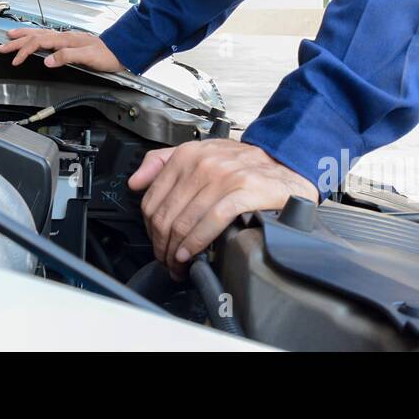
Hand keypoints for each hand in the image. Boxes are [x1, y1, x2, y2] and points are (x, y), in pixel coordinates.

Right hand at [0, 27, 126, 71]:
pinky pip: (46, 36)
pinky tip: (34, 38)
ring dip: (24, 35)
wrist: (119, 50)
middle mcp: (64, 36)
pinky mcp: (69, 41)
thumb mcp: (87, 57)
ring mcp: (66, 37)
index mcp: (65, 39)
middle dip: (17, 41)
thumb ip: (66, 57)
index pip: (38, 42)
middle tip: (2, 46)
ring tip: (11, 36)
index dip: (24, 51)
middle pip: (35, 35)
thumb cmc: (106, 55)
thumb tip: (47, 60)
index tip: (15, 60)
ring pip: (39, 33)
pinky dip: (35, 37)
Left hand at [128, 140, 318, 278]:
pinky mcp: (244, 191)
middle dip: (162, 246)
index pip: (152, 199)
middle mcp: (203, 164)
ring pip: (185, 221)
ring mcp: (223, 177)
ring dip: (177, 251)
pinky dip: (197, 243)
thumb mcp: (199, 154)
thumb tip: (135, 183)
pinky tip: (192, 255)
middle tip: (166, 261)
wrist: (284, 165)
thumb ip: (162, 163)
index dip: (149, 230)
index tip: (156, 244)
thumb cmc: (241, 165)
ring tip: (178, 265)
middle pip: (166, 215)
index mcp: (187, 155)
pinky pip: (211, 222)